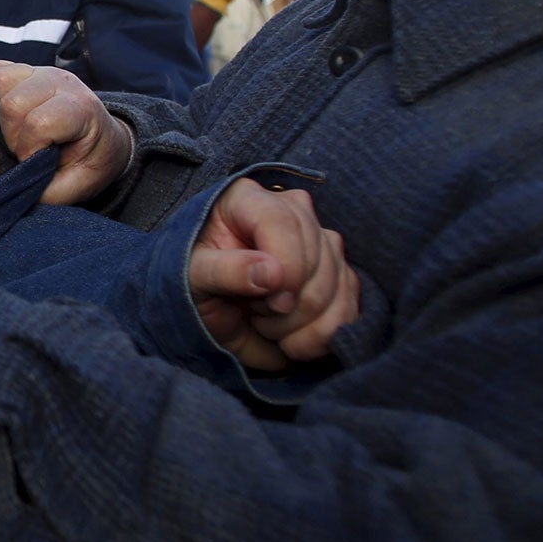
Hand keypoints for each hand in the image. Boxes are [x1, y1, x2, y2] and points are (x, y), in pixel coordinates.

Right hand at [0, 62, 132, 204]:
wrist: (103, 141)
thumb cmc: (88, 164)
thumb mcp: (72, 189)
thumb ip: (38, 187)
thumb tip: (4, 183)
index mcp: (82, 109)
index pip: (39, 123)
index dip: (29, 149)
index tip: (36, 162)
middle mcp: (61, 82)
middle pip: (13, 103)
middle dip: (11, 135)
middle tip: (24, 149)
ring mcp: (41, 70)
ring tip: (15, 131)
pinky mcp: (23, 68)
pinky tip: (5, 114)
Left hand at [189, 179, 357, 371]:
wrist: (210, 318)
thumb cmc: (192, 287)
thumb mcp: (192, 278)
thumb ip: (225, 271)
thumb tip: (272, 273)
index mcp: (247, 200)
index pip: (283, 223)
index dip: (286, 267)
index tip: (270, 302)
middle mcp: (291, 212)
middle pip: (318, 259)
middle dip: (287, 305)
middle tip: (254, 313)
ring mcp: (320, 244)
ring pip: (339, 285)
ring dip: (303, 324)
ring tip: (266, 325)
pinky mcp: (338, 276)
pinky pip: (350, 307)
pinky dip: (324, 335)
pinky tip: (292, 341)